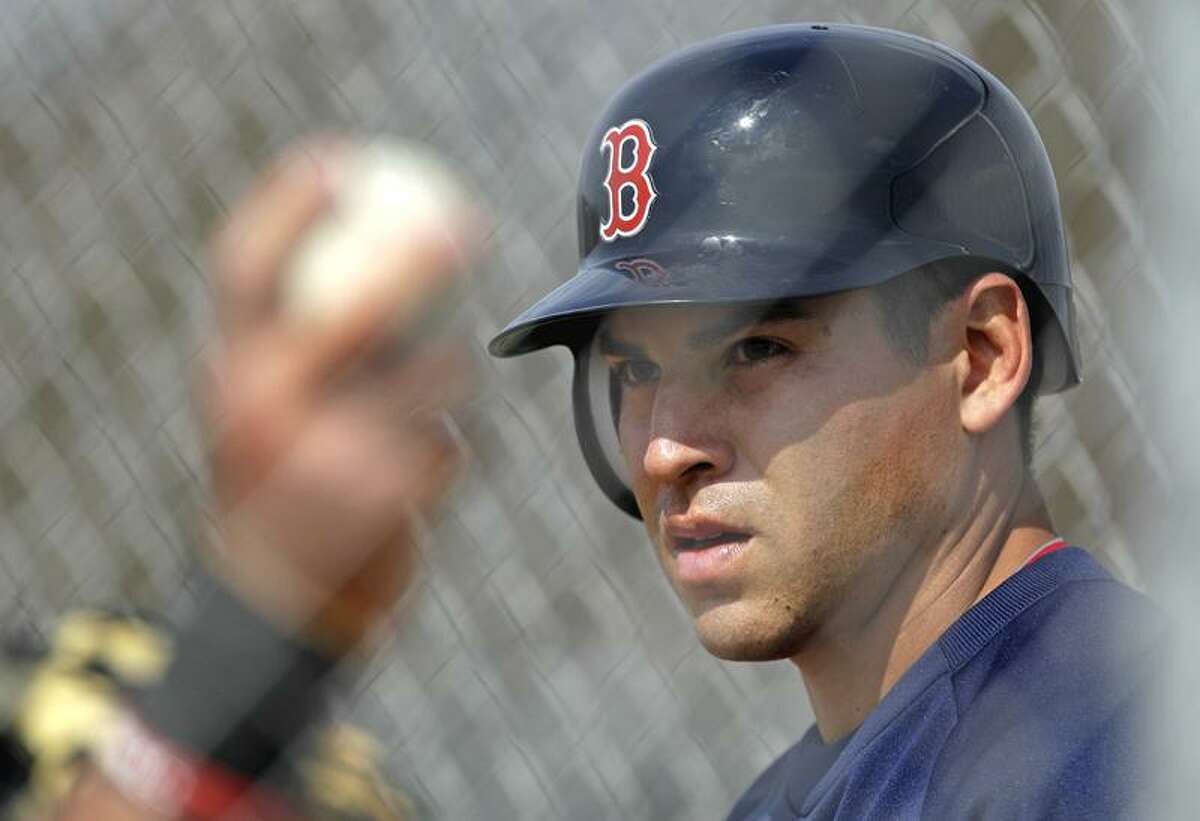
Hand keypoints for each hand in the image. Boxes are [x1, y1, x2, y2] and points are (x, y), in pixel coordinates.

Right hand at [194, 138, 475, 655]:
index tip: (336, 159)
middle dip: (415, 256)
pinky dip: (446, 451)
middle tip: (464, 225)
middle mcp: (265, 405)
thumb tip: (368, 265)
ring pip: (427, 377)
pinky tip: (416, 480)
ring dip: (445, 380)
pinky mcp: (382, 500)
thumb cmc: (275, 488)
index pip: (248, 268)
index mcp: (229, 374)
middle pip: (355, 303)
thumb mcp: (261, 413)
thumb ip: (299, 350)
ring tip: (424, 407)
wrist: (276, 605)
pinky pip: (446, 443)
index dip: (288, 205)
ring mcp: (324, 453)